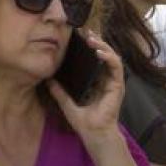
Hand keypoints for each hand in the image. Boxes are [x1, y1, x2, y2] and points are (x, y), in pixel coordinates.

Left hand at [47, 31, 125, 154]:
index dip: (89, 47)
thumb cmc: (82, 120)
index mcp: (95, 81)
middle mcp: (105, 79)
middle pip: (104, 55)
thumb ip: (58, 90)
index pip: (94, 60)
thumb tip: (47, 79)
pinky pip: (116, 68)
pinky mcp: (117, 86)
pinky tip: (99, 52)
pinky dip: (109, 58)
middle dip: (97, 42)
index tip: (79, 37)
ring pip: (112, 58)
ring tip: (92, 39)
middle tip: (86, 32)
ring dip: (103, 47)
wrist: (93, 133)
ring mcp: (113, 82)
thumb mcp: (65, 101)